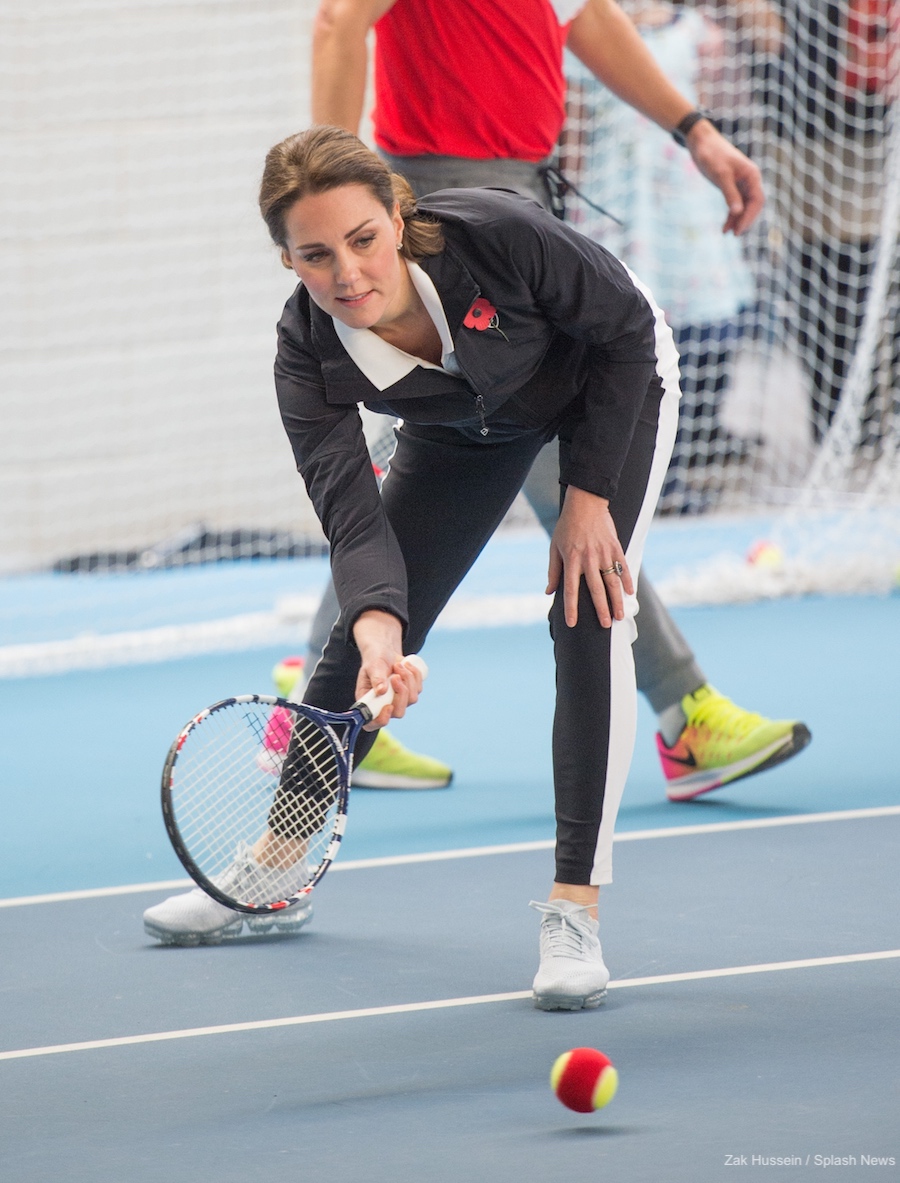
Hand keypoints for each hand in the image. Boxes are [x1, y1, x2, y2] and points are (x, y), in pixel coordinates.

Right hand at [351, 609, 423, 728]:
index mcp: (368, 703)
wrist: (385, 652)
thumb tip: (381, 691)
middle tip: (395, 676)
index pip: (372, 723)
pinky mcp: (410, 693)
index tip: (388, 706)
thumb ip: (376, 677)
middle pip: (399, 712)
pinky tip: (406, 665)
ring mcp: (399, 701)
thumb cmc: (374, 660)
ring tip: (398, 665)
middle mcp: (384, 705)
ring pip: (411, 699)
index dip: (381, 720)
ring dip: (407, 679)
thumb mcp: (372, 666)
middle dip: (401, 693)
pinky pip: (418, 689)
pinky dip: (415, 675)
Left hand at [546, 487, 633, 627]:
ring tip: (620, 616)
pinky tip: (630, 593)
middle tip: (606, 625)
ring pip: (612, 582)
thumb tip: (549, 592)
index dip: (571, 608)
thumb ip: (553, 571)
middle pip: (596, 590)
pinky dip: (628, 581)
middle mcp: (589, 559)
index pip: (571, 590)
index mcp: (572, 560)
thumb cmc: (567, 526)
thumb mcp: (554, 547)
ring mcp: (604, 554)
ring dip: (617, 601)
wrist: (585, 503)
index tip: (572, 623)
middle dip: (601, 610)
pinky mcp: (615, 548)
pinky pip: (623, 567)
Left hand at [685, 121, 764, 235]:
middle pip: (753, 205)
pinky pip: (735, 203)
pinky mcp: (732, 185)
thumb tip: (738, 212)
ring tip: (728, 233)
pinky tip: (724, 227)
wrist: (701, 142)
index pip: (757, 200)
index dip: (749, 217)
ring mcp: (741, 182)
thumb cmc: (711, 155)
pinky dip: (731, 215)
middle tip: (735, 235)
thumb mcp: (720, 175)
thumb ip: (729, 193)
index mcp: (752, 175)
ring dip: (737, 220)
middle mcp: (750, 179)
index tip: (738, 230)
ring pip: (744, 206)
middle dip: (745, 220)